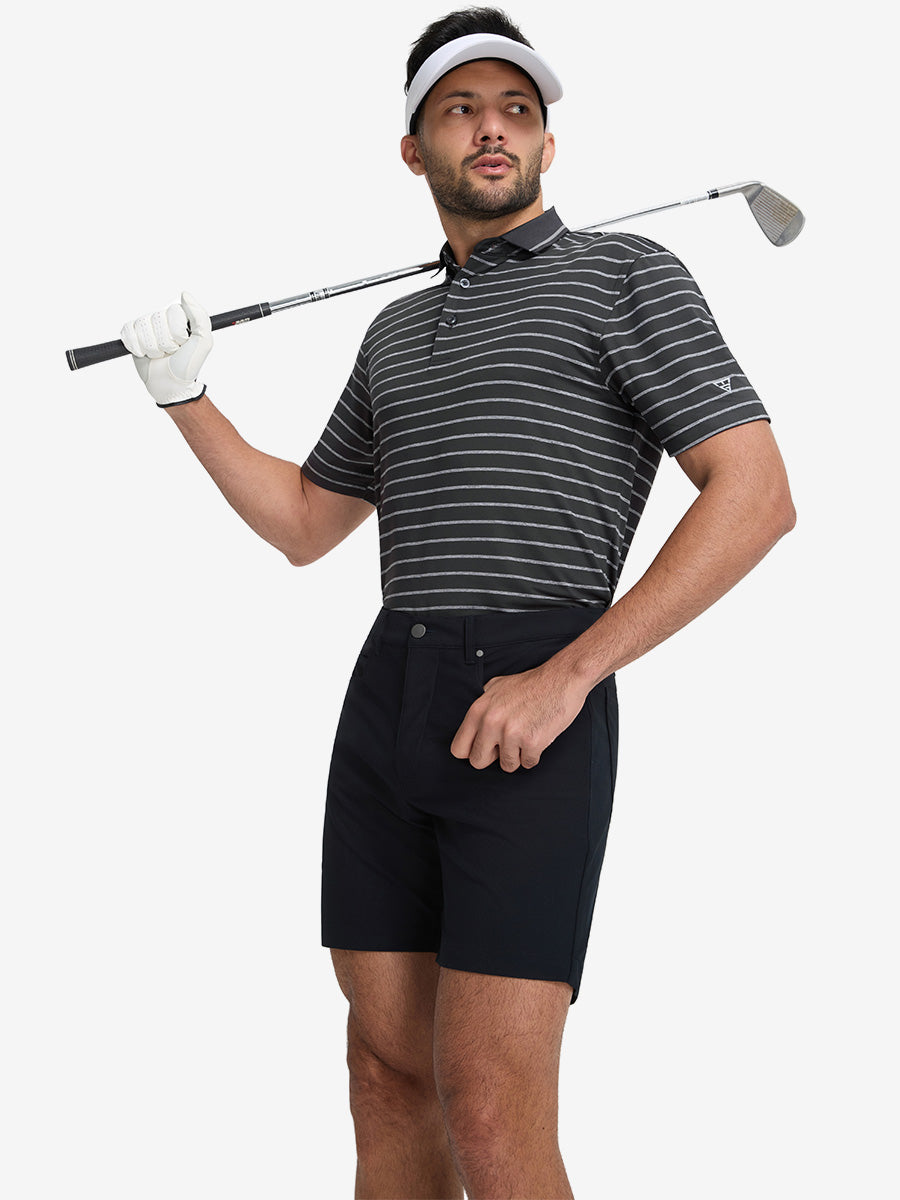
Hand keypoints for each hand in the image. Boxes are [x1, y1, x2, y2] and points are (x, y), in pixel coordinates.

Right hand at [120, 291, 211, 406]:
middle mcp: (162, 319)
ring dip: (151, 347)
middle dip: (164, 342)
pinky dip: (135, 346)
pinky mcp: (132, 335)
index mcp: (180, 317)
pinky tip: (144, 354)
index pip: (173, 312)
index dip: (178, 332)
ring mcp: (147, 327)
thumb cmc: (187, 366)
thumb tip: (184, 294)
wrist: (170, 385)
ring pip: (142, 327)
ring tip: (159, 355)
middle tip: (171, 353)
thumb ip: (200, 316)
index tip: (183, 344)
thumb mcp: (203, 342)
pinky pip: (128, 331)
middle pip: (156, 319)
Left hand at [450, 663, 588, 771]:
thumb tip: (472, 728)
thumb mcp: (497, 686)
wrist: (561, 679)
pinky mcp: (532, 742)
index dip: (471, 751)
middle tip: (506, 744)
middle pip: (478, 762)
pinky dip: (533, 755)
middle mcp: (491, 722)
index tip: (484, 748)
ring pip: (506, 765)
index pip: (458, 748)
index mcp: (478, 710)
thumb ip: (482, 706)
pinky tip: (538, 736)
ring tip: (525, 736)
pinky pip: (527, 763)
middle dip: (492, 757)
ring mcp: (511, 733)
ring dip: (517, 756)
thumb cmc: (531, 684)